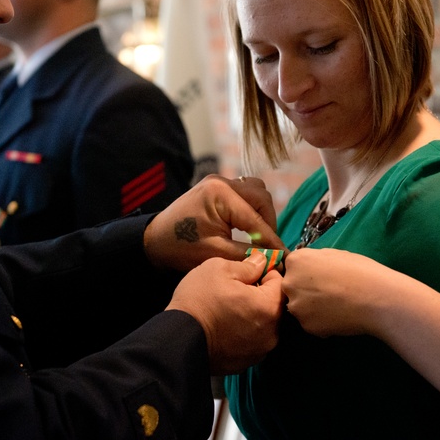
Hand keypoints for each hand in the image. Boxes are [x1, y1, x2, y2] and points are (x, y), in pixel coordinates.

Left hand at [144, 174, 282, 272]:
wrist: (155, 240)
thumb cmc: (181, 247)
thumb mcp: (217, 253)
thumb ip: (248, 254)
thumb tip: (276, 258)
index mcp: (221, 195)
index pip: (256, 218)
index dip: (272, 239)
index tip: (285, 256)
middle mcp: (222, 182)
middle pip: (261, 197)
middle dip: (269, 222)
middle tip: (269, 245)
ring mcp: (218, 181)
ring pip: (255, 191)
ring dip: (261, 212)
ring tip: (260, 236)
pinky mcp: (216, 187)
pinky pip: (243, 192)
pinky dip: (250, 208)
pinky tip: (248, 227)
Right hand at [167, 251, 283, 374]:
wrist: (178, 340)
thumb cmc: (199, 300)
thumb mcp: (219, 269)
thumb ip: (247, 265)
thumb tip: (261, 262)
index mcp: (269, 307)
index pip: (279, 282)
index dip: (264, 273)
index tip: (248, 273)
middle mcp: (271, 332)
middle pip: (273, 306)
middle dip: (259, 296)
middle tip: (234, 291)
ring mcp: (259, 351)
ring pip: (263, 325)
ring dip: (252, 316)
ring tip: (228, 311)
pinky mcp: (245, 363)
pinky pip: (251, 342)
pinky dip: (243, 334)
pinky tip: (224, 328)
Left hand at [282, 247, 396, 336]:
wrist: (375, 298)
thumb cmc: (360, 270)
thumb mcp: (334, 254)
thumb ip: (315, 260)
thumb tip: (311, 267)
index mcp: (296, 261)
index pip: (293, 267)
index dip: (307, 273)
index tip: (321, 278)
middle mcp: (289, 283)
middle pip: (292, 288)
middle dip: (306, 291)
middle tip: (328, 294)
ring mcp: (296, 306)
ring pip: (300, 307)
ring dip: (312, 309)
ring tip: (335, 307)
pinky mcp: (306, 326)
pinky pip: (311, 323)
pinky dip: (321, 323)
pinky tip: (338, 318)